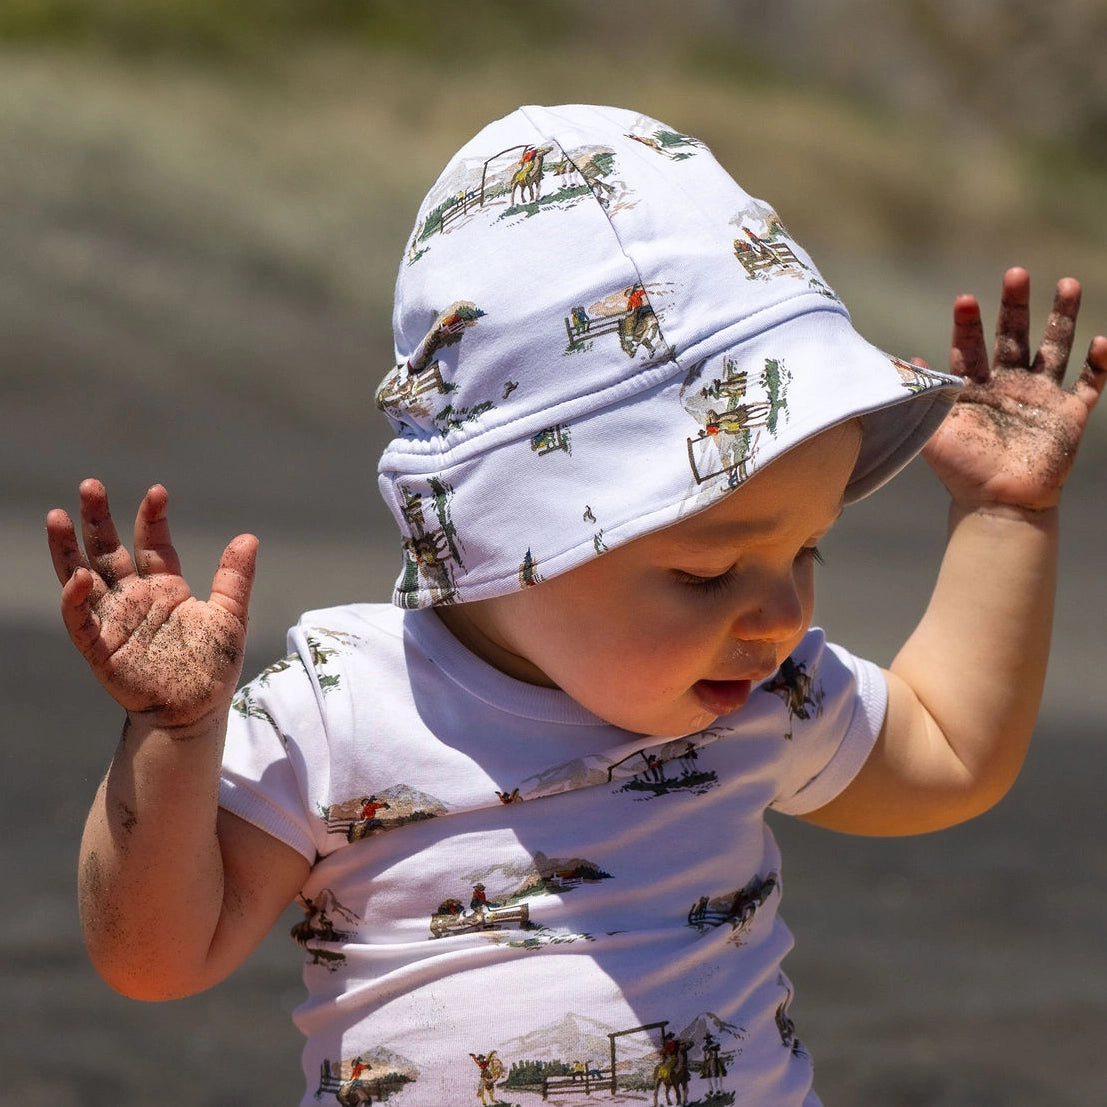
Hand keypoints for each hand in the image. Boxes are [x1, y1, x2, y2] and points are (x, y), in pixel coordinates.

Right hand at [47, 480, 257, 728]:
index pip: (151, 544)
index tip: (158, 492)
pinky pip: (82, 623)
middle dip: (98, 520)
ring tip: (57, 516)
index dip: (152, 518)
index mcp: (165, 588)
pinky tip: (78, 577)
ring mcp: (115, 622)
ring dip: (68, 550)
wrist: (198, 713)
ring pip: (82, 579)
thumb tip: (249, 537)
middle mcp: (134, 599)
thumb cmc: (213, 667)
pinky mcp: (102, 650)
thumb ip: (234, 578)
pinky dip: (75, 601)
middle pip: (108, 552)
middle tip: (90, 485)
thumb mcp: (230, 616)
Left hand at [921, 267, 1106, 511]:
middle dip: (1015, 305)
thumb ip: (921, 398)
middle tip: (1015, 273)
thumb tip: (902, 363)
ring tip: (1067, 283)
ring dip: (1063, 318)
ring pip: (1055, 348)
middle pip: (1014, 336)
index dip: (967, 325)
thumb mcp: (932, 432)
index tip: (964, 300)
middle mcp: (1009, 386)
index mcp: (974, 389)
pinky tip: (1103, 340)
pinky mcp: (1069, 415)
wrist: (997, 506)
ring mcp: (1041, 398)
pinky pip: (1090, 384)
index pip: (969, 348)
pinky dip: (1099, 363)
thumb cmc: (960, 472)